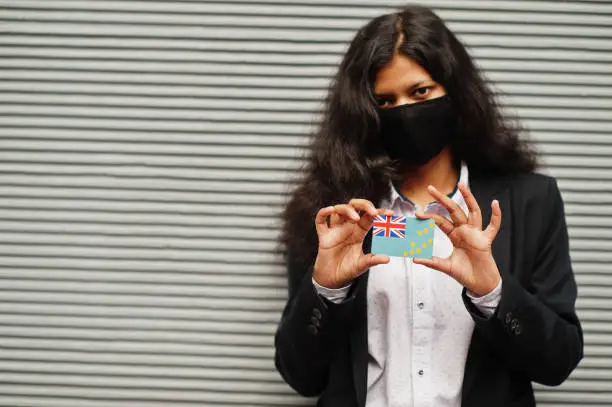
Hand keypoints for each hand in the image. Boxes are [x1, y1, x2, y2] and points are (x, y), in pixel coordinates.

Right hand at [313, 199, 392, 288]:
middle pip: (354, 206)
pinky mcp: (324, 236)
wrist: (333, 279)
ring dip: (347, 209)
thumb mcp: (362, 265)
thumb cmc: (348, 269)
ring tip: (356, 217)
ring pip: (339, 210)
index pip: (369, 216)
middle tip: (373, 212)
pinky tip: (330, 210)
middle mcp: (347, 227)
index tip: (390, 213)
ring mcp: (335, 230)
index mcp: (359, 232)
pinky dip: (324, 213)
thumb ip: (373, 260)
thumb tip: (387, 259)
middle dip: (364, 205)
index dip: (379, 212)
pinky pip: (320, 221)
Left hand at [413, 182, 501, 296]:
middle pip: (453, 210)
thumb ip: (432, 262)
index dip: (429, 216)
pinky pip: (493, 226)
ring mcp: (476, 234)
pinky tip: (495, 203)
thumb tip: (415, 259)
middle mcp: (465, 231)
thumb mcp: (445, 266)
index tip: (417, 213)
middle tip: (430, 188)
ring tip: (461, 185)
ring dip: (468, 198)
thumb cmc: (464, 273)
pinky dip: (496, 215)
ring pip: (473, 211)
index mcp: (455, 235)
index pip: (441, 221)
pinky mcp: (485, 240)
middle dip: (442, 199)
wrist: (479, 284)